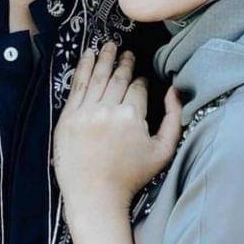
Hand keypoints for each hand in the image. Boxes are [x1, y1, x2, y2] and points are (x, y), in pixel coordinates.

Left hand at [53, 41, 182, 222]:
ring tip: (108, 45)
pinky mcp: (68, 118)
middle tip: (126, 52)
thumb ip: (175, 119)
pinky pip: (77, 86)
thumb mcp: (163, 151)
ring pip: (97, 77)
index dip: (140, 81)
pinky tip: (87, 56)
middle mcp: (108, 109)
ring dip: (103, 58)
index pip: (138, 87)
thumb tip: (174, 92)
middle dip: (123, 62)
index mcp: (133, 116)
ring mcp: (85, 112)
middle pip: (117, 78)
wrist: (95, 197)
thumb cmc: (131, 177)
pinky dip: (83, 68)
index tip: (140, 78)